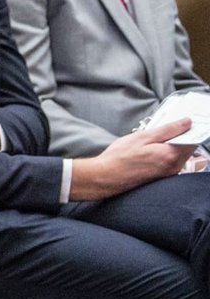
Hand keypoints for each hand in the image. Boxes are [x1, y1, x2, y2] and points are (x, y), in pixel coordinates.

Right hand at [71, 118, 194, 198]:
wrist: (105, 177)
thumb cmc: (120, 157)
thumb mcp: (142, 137)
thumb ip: (168, 130)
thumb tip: (186, 122)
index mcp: (171, 155)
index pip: (192, 138)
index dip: (188, 128)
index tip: (180, 121)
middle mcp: (174, 167)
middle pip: (188, 147)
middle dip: (179, 136)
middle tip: (161, 128)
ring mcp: (169, 173)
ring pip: (179, 154)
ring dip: (171, 144)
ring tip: (152, 140)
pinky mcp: (162, 177)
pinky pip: (171, 161)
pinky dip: (166, 152)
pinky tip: (150, 150)